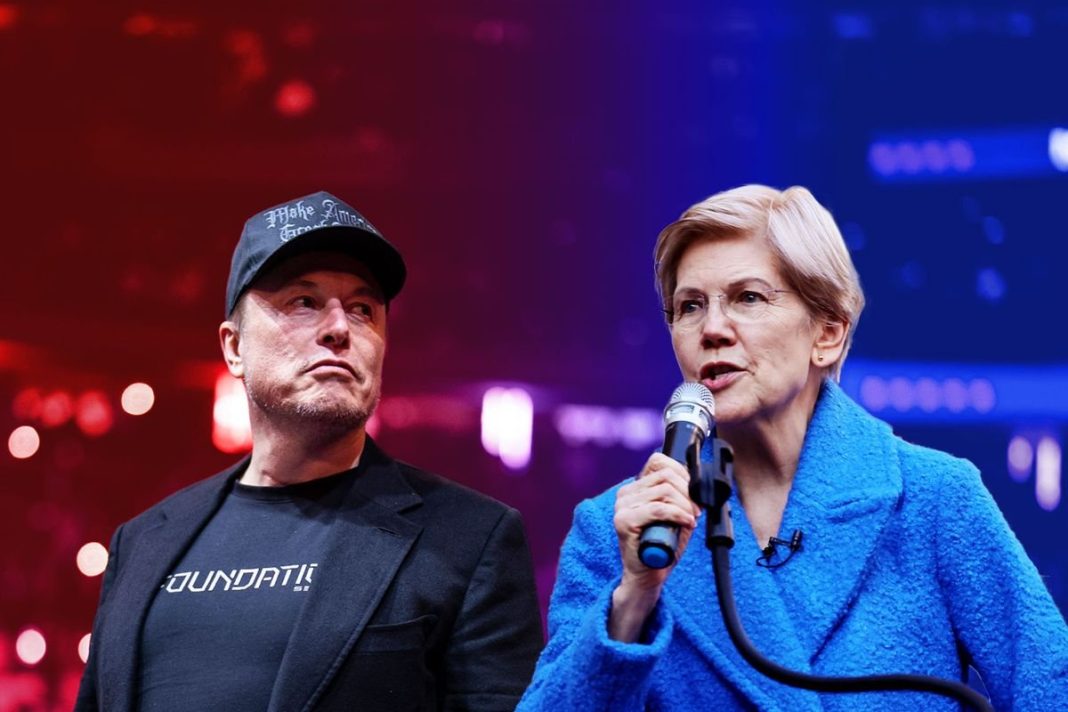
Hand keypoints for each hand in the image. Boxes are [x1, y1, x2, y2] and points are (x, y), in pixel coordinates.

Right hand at [609, 453, 699, 641]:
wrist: (647, 577)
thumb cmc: (662, 547)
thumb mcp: (675, 515)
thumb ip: (681, 496)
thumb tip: (699, 482)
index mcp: (635, 488)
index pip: (658, 461)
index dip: (682, 472)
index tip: (694, 491)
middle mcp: (625, 494)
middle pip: (665, 475)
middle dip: (688, 492)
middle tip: (697, 511)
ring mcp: (622, 507)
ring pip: (664, 491)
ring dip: (685, 505)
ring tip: (691, 519)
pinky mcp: (624, 522)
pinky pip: (658, 509)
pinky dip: (678, 514)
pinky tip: (686, 523)